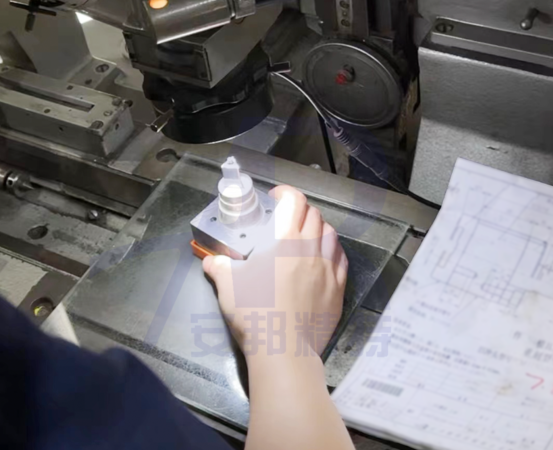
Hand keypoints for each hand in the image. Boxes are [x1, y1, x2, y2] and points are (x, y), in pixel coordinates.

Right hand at [203, 185, 347, 358]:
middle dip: (301, 210)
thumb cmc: (253, 311)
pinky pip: (341, 260)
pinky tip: (324, 259)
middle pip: (314, 215)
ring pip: (331, 235)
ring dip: (319, 229)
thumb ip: (219, 267)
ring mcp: (329, 269)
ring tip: (307, 237)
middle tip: (287, 219)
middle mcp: (312, 248)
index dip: (286, 193)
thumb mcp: (227, 285)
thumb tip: (211, 261)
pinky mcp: (339, 289)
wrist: (283, 349)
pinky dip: (333, 252)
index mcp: (285, 240)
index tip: (277, 198)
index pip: (295, 201)